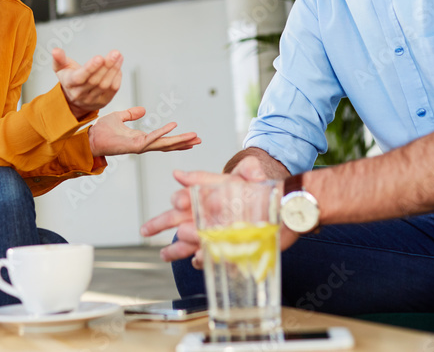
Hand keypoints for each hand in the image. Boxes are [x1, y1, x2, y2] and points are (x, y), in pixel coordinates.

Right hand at [53, 48, 121, 116]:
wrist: (73, 100)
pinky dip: (117, 77)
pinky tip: (118, 67)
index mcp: (69, 84)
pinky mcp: (103, 102)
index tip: (99, 57)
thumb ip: (59, 59)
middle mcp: (80, 94)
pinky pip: (112, 90)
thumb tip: (55, 50)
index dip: (90, 68)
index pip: (80, 77)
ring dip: (114, 69)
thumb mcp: (61, 68)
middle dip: (107, 65)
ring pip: (105, 84)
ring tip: (118, 57)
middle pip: (95, 80)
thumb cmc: (69, 80)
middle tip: (115, 53)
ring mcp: (92, 99)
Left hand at [89, 107, 200, 156]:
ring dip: (180, 140)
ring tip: (194, 137)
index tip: (190, 137)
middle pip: (168, 145)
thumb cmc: (102, 130)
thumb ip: (131, 114)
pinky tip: (174, 126)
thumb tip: (143, 110)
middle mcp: (143, 144)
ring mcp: (140, 146)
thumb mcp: (119, 117)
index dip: (177, 139)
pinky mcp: (134, 145)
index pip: (163, 140)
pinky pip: (152, 138)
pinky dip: (163, 132)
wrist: (90, 137)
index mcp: (141, 139)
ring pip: (164, 144)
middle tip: (199, 140)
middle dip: (184, 142)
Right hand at [141, 157, 294, 267]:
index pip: (187, 197)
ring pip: (191, 240)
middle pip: (180, 219)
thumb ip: (213, 174)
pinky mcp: (229, 246)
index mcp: (210, 196)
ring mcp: (218, 231)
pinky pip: (210, 255)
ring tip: (164, 254)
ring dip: (178, 247)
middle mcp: (210, 214)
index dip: (180, 199)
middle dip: (162, 224)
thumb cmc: (264, 190)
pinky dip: (203, 258)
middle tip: (145, 230)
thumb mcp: (243, 176)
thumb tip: (179, 173)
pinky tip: (197, 261)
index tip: (177, 200)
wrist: (288, 208)